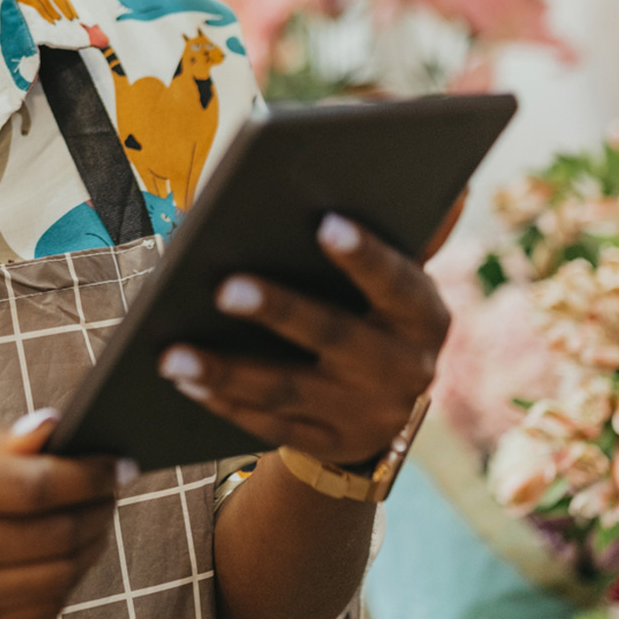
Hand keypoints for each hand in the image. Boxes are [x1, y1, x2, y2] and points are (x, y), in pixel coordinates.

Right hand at [0, 412, 122, 618]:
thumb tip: (57, 429)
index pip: (32, 486)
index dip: (87, 475)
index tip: (117, 462)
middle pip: (53, 534)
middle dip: (98, 508)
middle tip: (112, 488)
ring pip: (57, 576)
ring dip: (92, 545)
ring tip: (97, 517)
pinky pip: (41, 608)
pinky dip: (68, 578)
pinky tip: (69, 551)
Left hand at [156, 198, 462, 466]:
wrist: (385, 411)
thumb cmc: (377, 313)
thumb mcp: (399, 278)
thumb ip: (408, 231)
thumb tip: (447, 173)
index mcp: (424, 316)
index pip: (396, 282)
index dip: (364, 255)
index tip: (324, 222)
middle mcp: (403, 370)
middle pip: (334, 337)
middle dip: (279, 311)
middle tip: (224, 286)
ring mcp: (364, 414)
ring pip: (288, 391)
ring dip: (227, 371)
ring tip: (171, 353)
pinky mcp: (326, 444)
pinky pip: (269, 426)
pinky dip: (224, 402)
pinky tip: (183, 380)